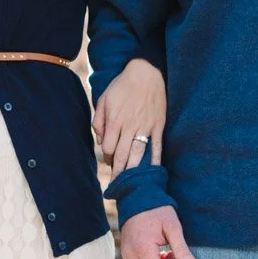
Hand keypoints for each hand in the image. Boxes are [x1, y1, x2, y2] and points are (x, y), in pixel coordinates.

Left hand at [93, 57, 165, 175]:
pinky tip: (153, 171)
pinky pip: (157, 145)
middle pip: (123, 154)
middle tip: (118, 185)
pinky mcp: (158, 125)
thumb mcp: (104, 99)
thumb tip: (102, 141)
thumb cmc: (122, 86)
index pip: (109, 147)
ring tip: (132, 182)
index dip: (108, 157)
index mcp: (114, 120)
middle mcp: (129, 125)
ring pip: (139, 153)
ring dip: (134, 170)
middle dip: (119, 172)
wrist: (146, 73)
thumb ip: (99, 121)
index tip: (109, 162)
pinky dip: (155, 160)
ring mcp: (145, 126)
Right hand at [119, 207, 195, 258]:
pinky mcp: (126, 255)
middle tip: (174, 257)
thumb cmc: (157, 210)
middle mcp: (131, 255)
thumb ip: (181, 247)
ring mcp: (126, 256)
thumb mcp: (173, 226)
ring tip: (167, 254)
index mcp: (142, 248)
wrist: (137, 198)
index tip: (179, 257)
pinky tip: (159, 253)